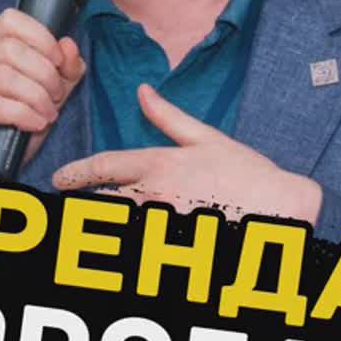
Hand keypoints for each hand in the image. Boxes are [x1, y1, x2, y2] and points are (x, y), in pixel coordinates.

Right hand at [0, 8, 85, 178]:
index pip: (9, 21)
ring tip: (48, 114)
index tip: (59, 61)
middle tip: (56, 96)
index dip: (41, 37)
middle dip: (43, 72)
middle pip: (9, 48)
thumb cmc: (9, 130)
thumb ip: (63, 71)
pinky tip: (35, 123)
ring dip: (36, 96)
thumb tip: (69, 45)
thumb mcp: (45, 95)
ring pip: (3, 76)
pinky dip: (23, 113)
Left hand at [53, 84, 321, 223]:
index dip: (76, 174)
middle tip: (65, 206)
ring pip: (114, 226)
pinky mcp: (170, 249)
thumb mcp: (206, 138)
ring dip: (101, 225)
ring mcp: (161, 225)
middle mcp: (154, 196)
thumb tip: (143, 91)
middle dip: (80, 205)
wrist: (280, 210)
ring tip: (88, 229)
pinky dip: (129, 240)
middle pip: (99, 204)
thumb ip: (169, 117)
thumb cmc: (247, 174)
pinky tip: (119, 245)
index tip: (60, 179)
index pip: (104, 167)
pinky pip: (141, 247)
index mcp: (159, 166)